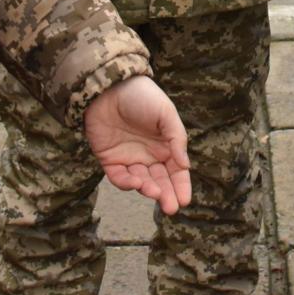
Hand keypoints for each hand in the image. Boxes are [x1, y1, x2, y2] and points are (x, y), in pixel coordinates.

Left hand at [84, 74, 191, 214]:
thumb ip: (177, 139)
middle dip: (166, 194)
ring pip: (141, 182)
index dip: (181, 186)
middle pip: (160, 181)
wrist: (108, 87)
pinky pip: (119, 177)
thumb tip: (185, 165)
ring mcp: (129, 159)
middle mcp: (149, 155)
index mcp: (166, 145)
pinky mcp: (110, 160)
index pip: (176, 171)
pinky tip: (135, 183)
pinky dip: (127, 183)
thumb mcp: (166, 113)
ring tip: (153, 192)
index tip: (185, 200)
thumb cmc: (141, 96)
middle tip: (171, 207)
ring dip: (148, 189)